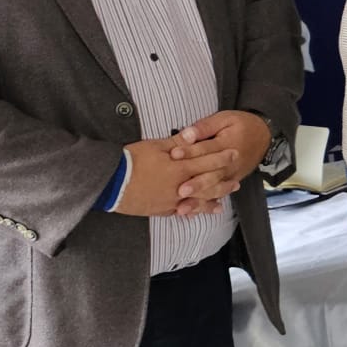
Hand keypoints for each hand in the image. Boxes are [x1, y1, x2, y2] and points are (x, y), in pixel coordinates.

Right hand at [113, 137, 237, 218]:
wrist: (109, 182)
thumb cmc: (131, 161)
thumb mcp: (154, 146)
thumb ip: (177, 142)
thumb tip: (193, 134)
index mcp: (179, 168)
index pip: (207, 161)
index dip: (222, 158)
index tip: (234, 154)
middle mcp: (180, 186)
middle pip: (207, 184)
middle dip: (223, 182)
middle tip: (237, 183)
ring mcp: (172, 200)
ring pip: (198, 200)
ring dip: (213, 199)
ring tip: (224, 200)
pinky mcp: (162, 209)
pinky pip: (183, 211)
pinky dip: (195, 210)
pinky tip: (201, 212)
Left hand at [169, 110, 269, 210]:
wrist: (265, 136)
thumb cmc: (241, 125)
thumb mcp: (225, 119)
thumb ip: (205, 127)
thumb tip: (187, 134)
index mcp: (228, 144)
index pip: (207, 149)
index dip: (190, 151)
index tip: (174, 154)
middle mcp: (230, 163)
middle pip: (212, 174)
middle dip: (196, 184)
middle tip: (181, 190)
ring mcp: (232, 175)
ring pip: (215, 190)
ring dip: (199, 200)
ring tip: (183, 208)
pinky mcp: (231, 182)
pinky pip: (218, 196)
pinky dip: (205, 206)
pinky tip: (192, 214)